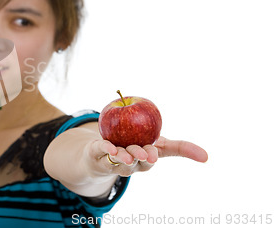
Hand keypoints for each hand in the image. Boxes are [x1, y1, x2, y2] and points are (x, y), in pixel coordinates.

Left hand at [87, 136, 207, 177]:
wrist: (101, 154)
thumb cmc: (136, 147)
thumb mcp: (158, 144)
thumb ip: (180, 148)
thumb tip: (207, 157)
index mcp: (146, 158)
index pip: (155, 158)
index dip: (159, 156)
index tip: (165, 154)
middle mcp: (131, 162)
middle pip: (137, 161)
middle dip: (141, 157)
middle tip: (145, 153)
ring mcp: (113, 160)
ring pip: (119, 159)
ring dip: (122, 156)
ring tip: (125, 154)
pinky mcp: (98, 154)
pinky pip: (101, 151)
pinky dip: (105, 148)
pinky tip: (108, 146)